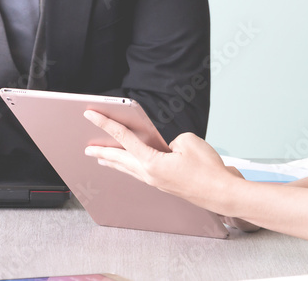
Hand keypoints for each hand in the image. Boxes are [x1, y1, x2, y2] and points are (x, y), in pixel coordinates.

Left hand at [83, 110, 240, 211]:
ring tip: (101, 158)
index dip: (106, 124)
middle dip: (101, 151)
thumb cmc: (207, 170)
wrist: (221, 193)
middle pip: (119, 159)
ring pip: (128, 169)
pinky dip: (129, 167)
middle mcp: (149, 174)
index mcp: (152, 163)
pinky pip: (139, 173)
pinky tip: (130, 166)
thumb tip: (166, 147)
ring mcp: (156, 181)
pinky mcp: (164, 184)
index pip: (124, 138)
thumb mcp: (188, 141)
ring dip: (113, 162)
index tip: (91, 115)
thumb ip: (170, 141)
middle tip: (87, 147)